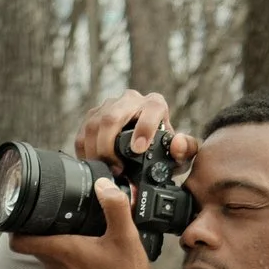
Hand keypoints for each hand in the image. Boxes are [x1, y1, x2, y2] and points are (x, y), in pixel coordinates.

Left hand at [9, 177, 154, 268]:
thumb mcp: (125, 238)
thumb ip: (114, 207)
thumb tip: (104, 185)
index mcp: (59, 251)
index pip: (19, 240)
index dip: (16, 226)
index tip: (24, 214)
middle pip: (37, 245)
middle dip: (46, 230)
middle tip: (61, 217)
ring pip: (51, 259)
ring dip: (61, 247)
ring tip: (82, 235)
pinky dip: (71, 262)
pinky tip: (92, 258)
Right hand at [76, 88, 198, 167]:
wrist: (144, 147)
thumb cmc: (162, 151)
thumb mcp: (179, 154)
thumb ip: (185, 150)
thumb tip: (176, 142)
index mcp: (155, 104)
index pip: (150, 109)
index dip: (143, 128)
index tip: (138, 149)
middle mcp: (131, 99)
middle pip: (112, 117)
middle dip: (109, 146)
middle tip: (115, 168)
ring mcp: (109, 105)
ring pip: (93, 124)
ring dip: (95, 150)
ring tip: (104, 169)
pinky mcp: (93, 115)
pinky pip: (82, 132)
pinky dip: (84, 151)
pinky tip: (93, 164)